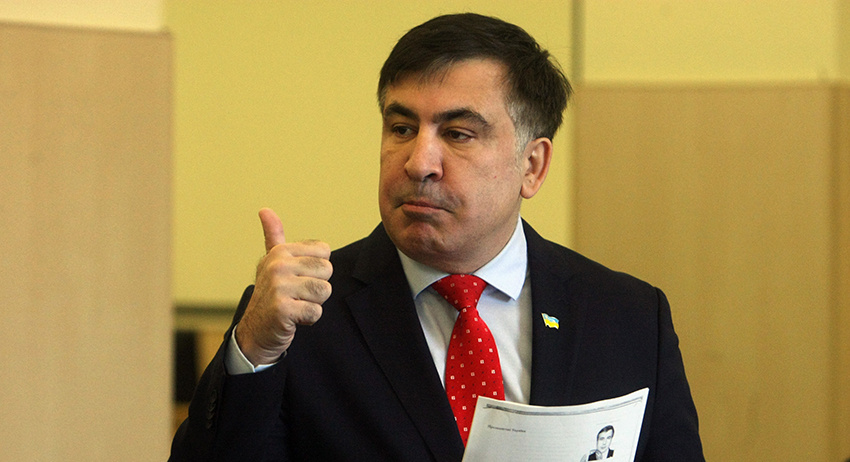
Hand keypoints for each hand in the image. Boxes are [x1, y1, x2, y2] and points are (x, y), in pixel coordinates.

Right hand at [235, 208, 332, 365]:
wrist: (256, 331)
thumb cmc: (271, 295)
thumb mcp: (272, 262)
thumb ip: (274, 236)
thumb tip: (265, 210)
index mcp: (280, 252)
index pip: (325, 253)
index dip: (317, 270)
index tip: (298, 279)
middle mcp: (277, 265)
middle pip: (327, 271)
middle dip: (317, 288)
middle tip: (297, 295)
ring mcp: (278, 287)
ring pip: (324, 291)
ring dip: (314, 303)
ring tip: (296, 305)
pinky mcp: (282, 309)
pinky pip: (316, 311)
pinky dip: (308, 319)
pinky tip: (294, 318)